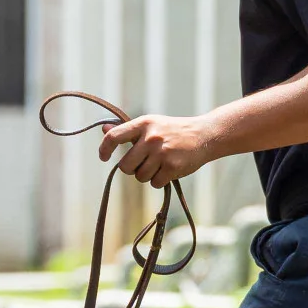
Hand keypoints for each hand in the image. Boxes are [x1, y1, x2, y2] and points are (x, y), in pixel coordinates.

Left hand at [97, 114, 216, 187]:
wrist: (204, 135)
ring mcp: (162, 152)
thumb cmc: (173, 131)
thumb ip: (128, 130)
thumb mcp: (151, 124)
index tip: (104, 157)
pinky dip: (160, 180)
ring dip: (147, 175)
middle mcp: (151, 137)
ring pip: (140, 177)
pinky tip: (169, 169)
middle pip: (125, 166)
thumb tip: (103, 129)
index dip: (104, 149)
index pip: (114, 137)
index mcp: (144, 124)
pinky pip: (155, 183)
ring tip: (160, 163)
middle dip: (131, 169)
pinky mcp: (172, 167)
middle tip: (143, 163)